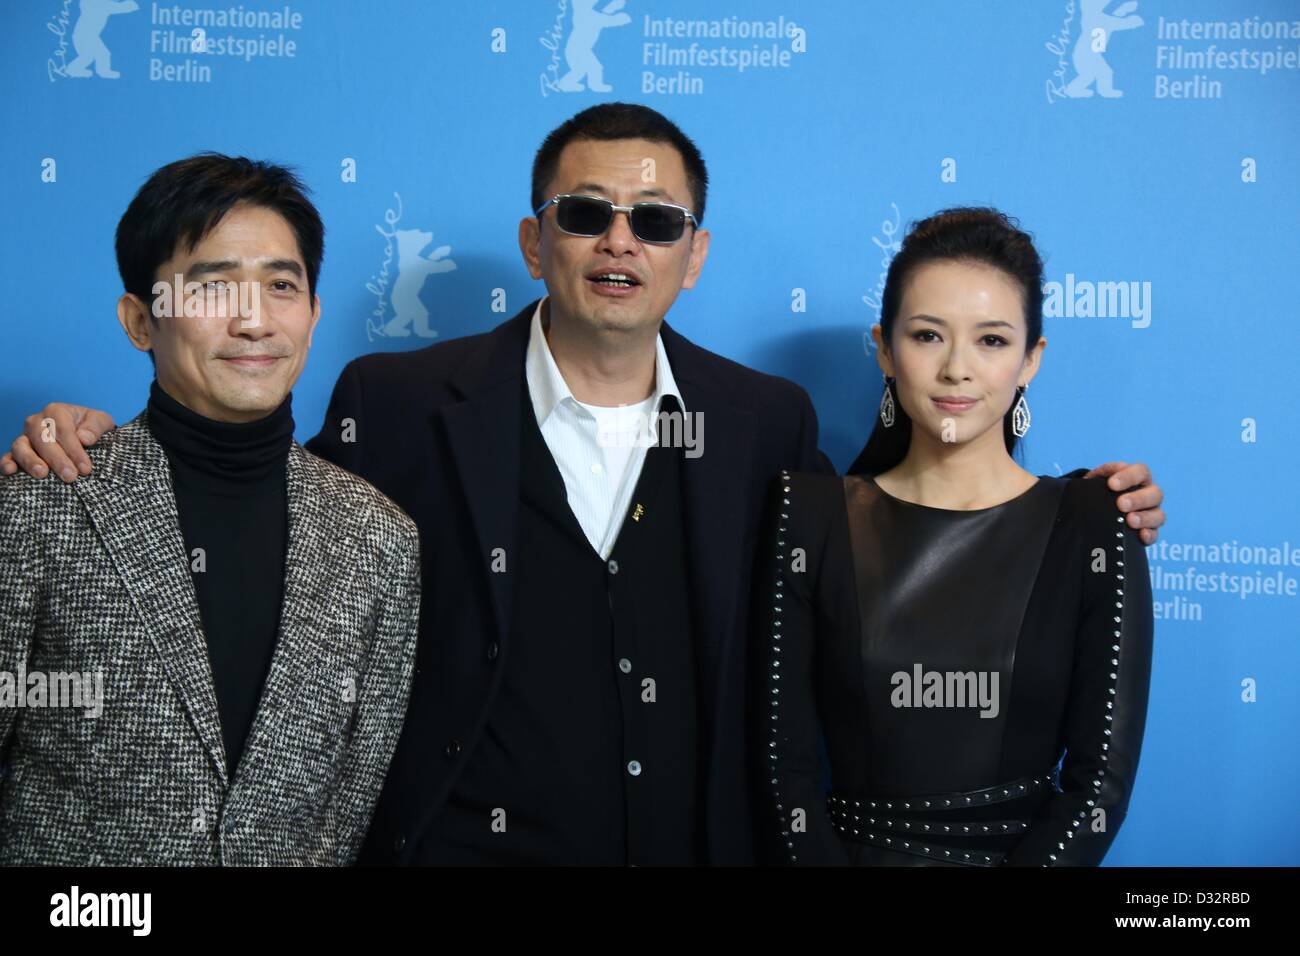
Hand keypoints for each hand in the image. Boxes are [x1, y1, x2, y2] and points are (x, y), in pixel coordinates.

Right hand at [0, 404, 115, 482]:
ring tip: (42, 474)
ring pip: (20, 446)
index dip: (74, 449)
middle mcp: (36, 422)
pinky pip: (8, 456)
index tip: (85, 468)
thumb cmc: (92, 428)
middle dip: (56, 458)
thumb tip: (85, 438)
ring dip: (30, 460)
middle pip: (41, 438)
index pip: (63, 430)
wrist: (84, 435)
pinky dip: (6, 463)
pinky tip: (10, 472)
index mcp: (56, 411)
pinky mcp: (17, 453)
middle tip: (70, 476)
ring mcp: (25, 437)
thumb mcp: (101, 422)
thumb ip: (95, 427)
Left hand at [1084, 461, 1164, 544]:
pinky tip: (1141, 535)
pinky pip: (1155, 533)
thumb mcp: (1095, 480)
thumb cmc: (1099, 489)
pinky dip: (1149, 534)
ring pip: (1158, 514)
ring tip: (1130, 521)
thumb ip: (1095, 478)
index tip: (1112, 484)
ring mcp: (1152, 512)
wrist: (1097, 505)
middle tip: (1121, 504)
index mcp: (1138, 477)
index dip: (1128, 477)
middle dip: (1137, 499)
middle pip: (1155, 493)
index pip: (1140, 471)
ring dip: (1145, 518)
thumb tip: (1084, 484)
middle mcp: (1149, 493)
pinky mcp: (1150, 529)